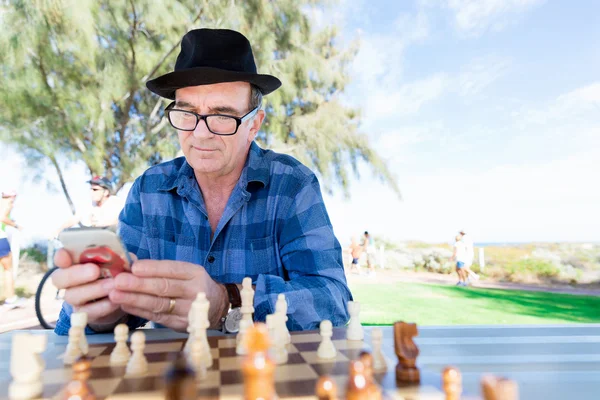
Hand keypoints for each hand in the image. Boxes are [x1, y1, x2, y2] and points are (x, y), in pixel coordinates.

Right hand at [51, 249, 125, 327]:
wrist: (118, 299)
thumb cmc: (114, 274)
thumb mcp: (118, 264)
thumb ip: (119, 258)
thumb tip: (127, 257)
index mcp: (74, 264)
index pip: (61, 259)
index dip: (60, 257)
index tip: (65, 255)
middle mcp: (68, 282)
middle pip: (59, 278)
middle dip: (77, 273)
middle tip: (95, 270)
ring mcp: (74, 299)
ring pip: (73, 295)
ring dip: (94, 289)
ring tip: (112, 285)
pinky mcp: (83, 314)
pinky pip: (88, 311)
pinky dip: (103, 306)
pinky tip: (115, 301)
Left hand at [109, 260, 227, 331]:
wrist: (216, 306)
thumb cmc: (192, 284)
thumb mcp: (185, 272)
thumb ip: (160, 268)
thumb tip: (130, 261)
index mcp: (195, 273)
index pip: (172, 269)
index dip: (152, 269)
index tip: (133, 267)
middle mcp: (194, 291)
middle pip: (164, 287)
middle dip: (139, 285)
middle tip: (118, 281)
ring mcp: (189, 309)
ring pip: (159, 304)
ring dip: (135, 299)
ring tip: (115, 294)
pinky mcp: (181, 324)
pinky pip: (157, 317)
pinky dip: (139, 311)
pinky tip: (125, 305)